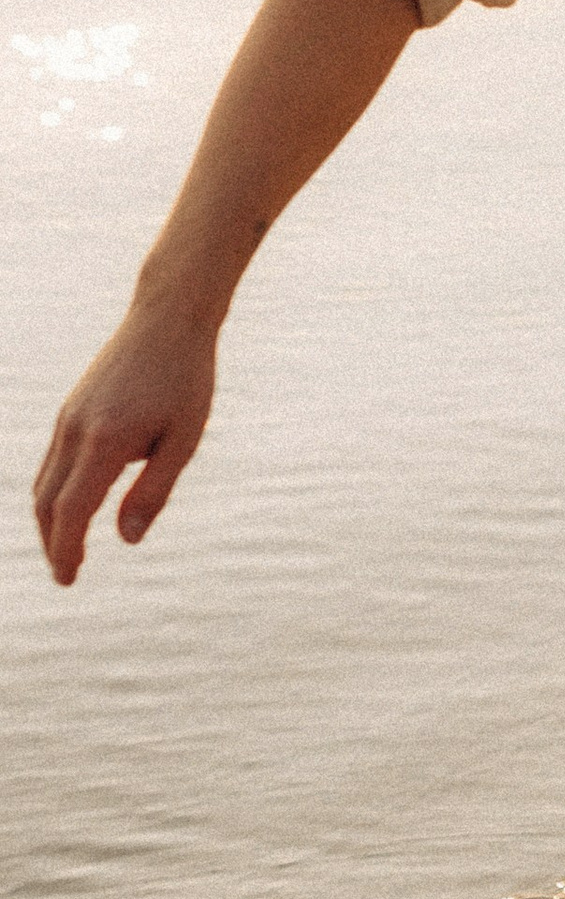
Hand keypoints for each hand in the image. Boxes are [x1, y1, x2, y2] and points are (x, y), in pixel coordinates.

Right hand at [32, 303, 220, 584]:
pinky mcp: (71, 409)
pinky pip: (52, 462)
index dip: (66, 550)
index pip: (72, 511)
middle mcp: (75, 431)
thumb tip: (127, 539)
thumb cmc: (187, 379)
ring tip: (66, 548)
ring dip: (50, 520)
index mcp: (104, 442)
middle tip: (67, 575)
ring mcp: (68, 417)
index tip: (68, 579)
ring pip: (44, 482)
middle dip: (53, 543)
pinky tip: (72, 506)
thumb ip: (154, 491)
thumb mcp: (184, 439)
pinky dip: (55, 492)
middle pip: (47, 502)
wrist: (167, 318)